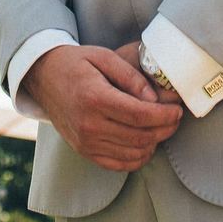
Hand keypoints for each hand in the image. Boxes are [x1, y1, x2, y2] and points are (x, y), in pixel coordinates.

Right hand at [20, 45, 181, 170]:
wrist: (44, 77)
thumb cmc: (76, 63)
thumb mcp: (103, 57)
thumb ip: (131, 76)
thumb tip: (154, 98)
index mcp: (95, 98)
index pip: (140, 116)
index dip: (165, 115)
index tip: (178, 109)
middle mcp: (89, 125)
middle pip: (140, 137)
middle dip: (165, 129)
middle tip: (175, 117)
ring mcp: (86, 142)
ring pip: (133, 153)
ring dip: (154, 143)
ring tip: (163, 126)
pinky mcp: (84, 152)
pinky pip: (119, 164)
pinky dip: (138, 157)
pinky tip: (146, 143)